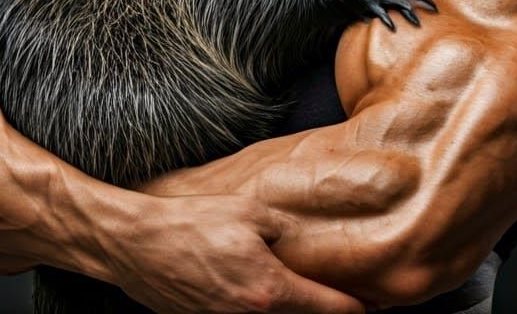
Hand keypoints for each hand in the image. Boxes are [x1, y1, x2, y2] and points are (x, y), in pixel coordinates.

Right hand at [104, 193, 365, 313]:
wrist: (138, 247)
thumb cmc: (193, 223)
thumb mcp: (250, 212)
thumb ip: (287, 229)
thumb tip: (313, 241)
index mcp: (270, 291)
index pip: (330, 310)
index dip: (359, 308)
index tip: (378, 303)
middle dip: (329, 312)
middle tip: (355, 300)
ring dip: (296, 309)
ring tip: (311, 292)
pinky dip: (265, 310)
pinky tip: (264, 288)